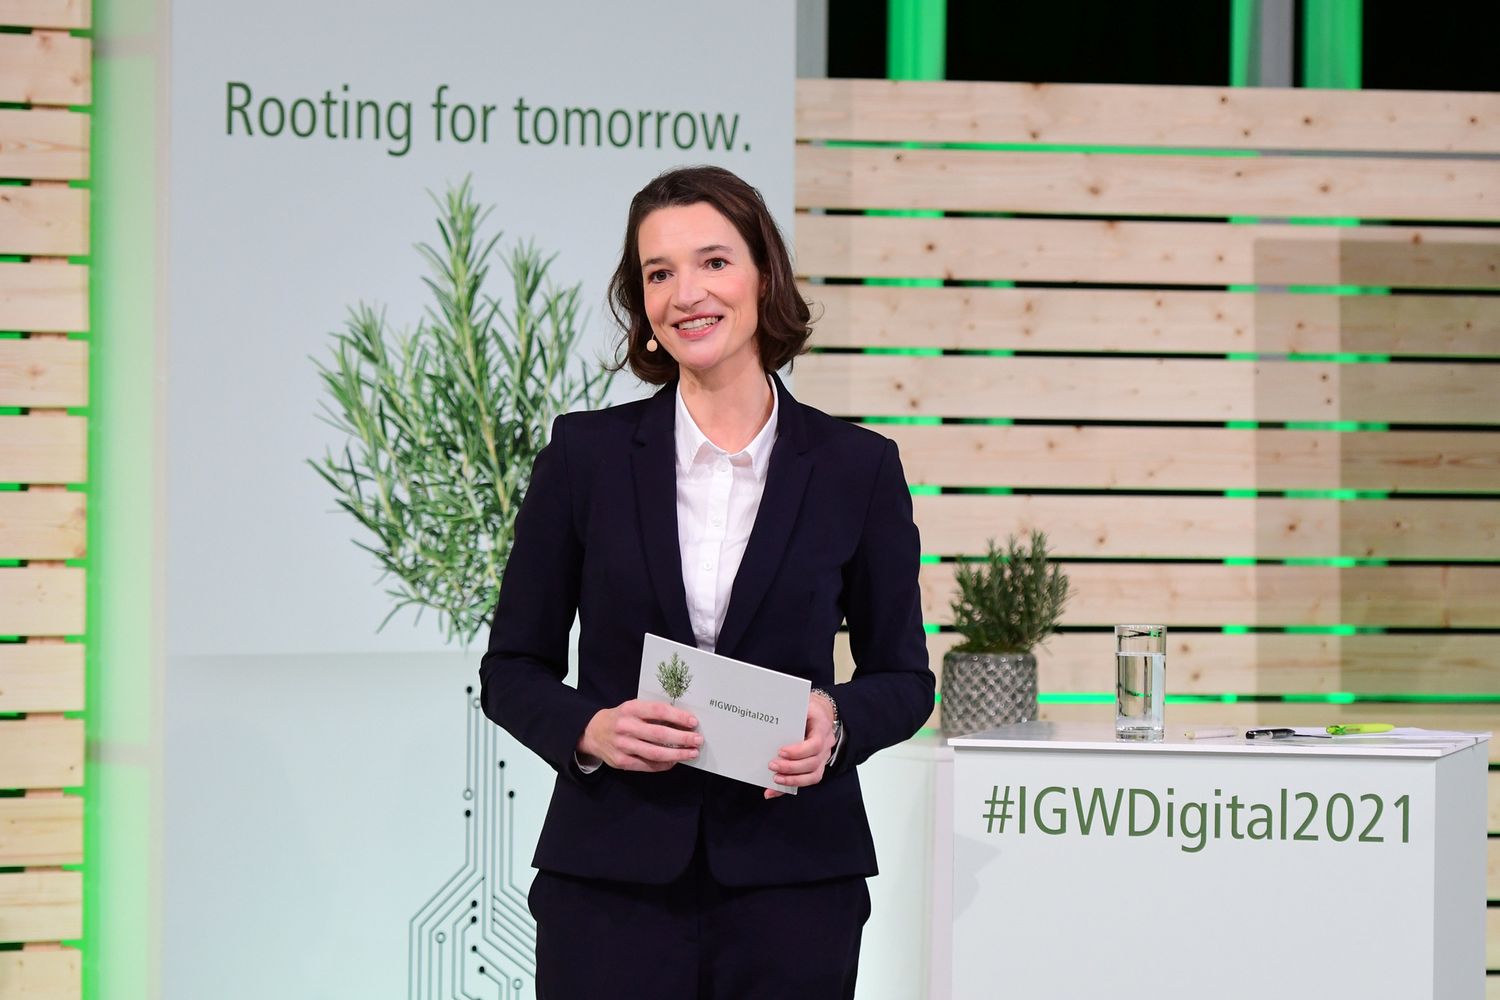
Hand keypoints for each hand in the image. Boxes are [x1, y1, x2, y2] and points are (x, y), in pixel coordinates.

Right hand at [578, 700, 700, 772]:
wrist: (592, 732)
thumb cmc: (620, 718)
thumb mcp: (633, 708)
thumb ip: (653, 713)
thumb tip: (682, 721)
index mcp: (631, 709)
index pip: (659, 711)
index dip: (678, 716)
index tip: (693, 722)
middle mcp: (626, 727)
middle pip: (660, 734)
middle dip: (682, 738)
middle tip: (698, 740)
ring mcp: (623, 746)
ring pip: (655, 753)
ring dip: (677, 754)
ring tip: (691, 753)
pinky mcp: (621, 761)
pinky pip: (647, 765)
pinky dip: (664, 764)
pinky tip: (674, 761)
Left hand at [764, 694, 835, 798]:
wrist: (821, 712)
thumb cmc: (809, 709)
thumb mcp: (802, 703)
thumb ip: (789, 710)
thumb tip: (768, 714)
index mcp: (822, 727)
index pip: (815, 744)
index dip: (798, 751)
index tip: (781, 751)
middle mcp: (826, 745)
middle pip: (812, 762)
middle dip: (791, 767)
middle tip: (772, 765)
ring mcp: (823, 758)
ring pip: (813, 775)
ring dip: (792, 780)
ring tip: (775, 779)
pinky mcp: (816, 766)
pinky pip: (806, 781)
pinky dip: (789, 787)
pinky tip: (772, 791)